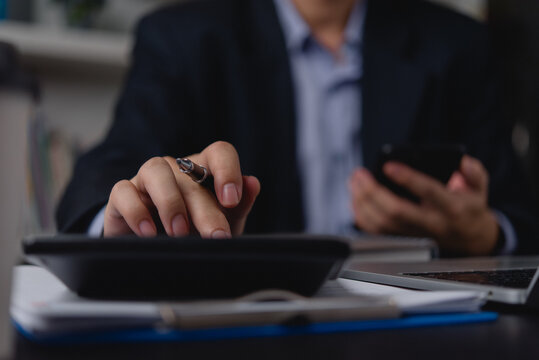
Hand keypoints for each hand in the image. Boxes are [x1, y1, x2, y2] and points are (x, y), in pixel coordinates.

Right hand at [104, 141, 260, 237]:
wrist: (157, 253)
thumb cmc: (195, 234)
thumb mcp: (224, 223)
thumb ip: (240, 205)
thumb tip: (253, 183)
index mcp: (205, 170)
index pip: (220, 152)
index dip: (228, 171)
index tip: (231, 200)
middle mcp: (176, 169)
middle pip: (190, 175)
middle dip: (205, 208)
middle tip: (216, 236)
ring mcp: (147, 179)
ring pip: (155, 170)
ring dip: (170, 202)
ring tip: (179, 232)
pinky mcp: (122, 195)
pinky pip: (123, 191)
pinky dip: (136, 211)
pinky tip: (148, 233)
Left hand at [348, 155, 498, 255]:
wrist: (471, 239)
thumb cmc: (469, 207)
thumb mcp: (479, 188)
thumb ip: (473, 173)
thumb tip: (461, 162)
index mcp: (452, 208)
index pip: (428, 192)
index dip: (408, 179)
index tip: (388, 166)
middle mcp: (431, 224)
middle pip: (396, 211)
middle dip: (373, 191)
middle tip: (359, 174)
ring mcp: (415, 234)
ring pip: (382, 224)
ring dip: (362, 203)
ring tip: (354, 182)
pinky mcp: (403, 239)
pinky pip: (377, 232)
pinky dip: (361, 217)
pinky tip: (355, 200)